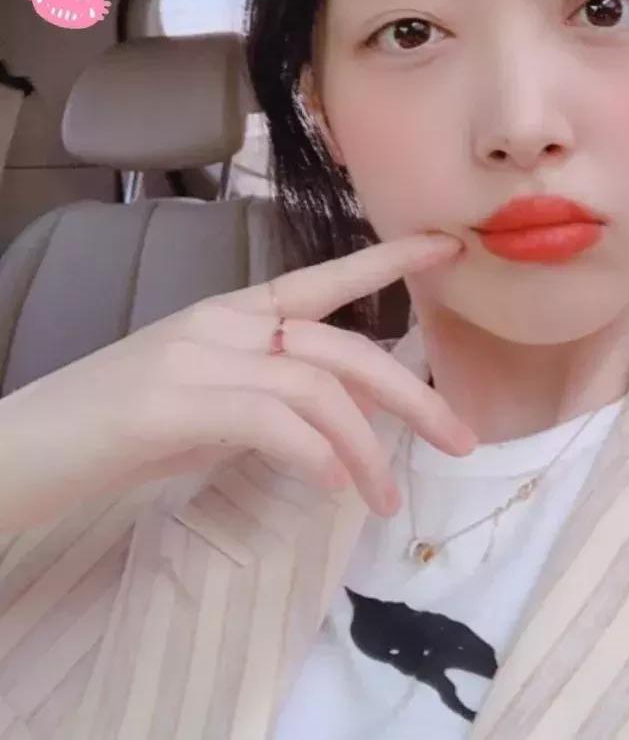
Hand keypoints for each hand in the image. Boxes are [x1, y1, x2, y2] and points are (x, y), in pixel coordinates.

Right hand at [0, 231, 473, 529]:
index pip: (325, 279)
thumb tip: (334, 422)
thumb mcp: (209, 399)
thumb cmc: (115, 427)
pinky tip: (330, 488)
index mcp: (234, 313)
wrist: (22, 447)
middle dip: (413, 394)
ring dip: (366, 448)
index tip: (447, 250)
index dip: (389, 261)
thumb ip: (268, 394)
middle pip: (343, 346)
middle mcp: (223, 322)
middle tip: (463, 439)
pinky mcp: (171, 402)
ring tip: (388, 500)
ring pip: (316, 385)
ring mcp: (196, 357)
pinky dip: (312, 452)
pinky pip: (269, 419)